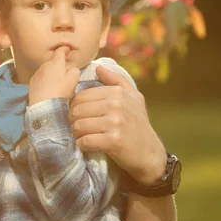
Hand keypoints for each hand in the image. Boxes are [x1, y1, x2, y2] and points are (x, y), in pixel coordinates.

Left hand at [29, 46, 80, 105]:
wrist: (43, 104)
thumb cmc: (60, 92)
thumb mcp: (73, 80)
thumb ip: (75, 70)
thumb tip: (72, 68)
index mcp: (56, 63)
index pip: (60, 51)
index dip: (64, 49)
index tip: (67, 49)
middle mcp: (45, 65)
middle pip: (53, 61)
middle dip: (58, 63)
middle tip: (64, 71)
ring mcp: (37, 73)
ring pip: (46, 69)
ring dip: (51, 72)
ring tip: (56, 81)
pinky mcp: (32, 82)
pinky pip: (40, 77)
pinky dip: (45, 79)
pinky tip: (48, 87)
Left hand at [69, 65, 166, 184]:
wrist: (149, 153)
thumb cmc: (138, 124)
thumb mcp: (134, 98)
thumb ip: (116, 80)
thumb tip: (98, 67)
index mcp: (117, 92)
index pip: (81, 96)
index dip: (73, 107)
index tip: (75, 116)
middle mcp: (116, 105)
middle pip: (77, 110)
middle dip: (71, 121)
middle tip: (73, 128)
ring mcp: (115, 122)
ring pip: (79, 125)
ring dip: (75, 134)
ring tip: (78, 137)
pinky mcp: (113, 140)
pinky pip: (85, 141)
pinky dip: (81, 145)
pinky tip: (83, 146)